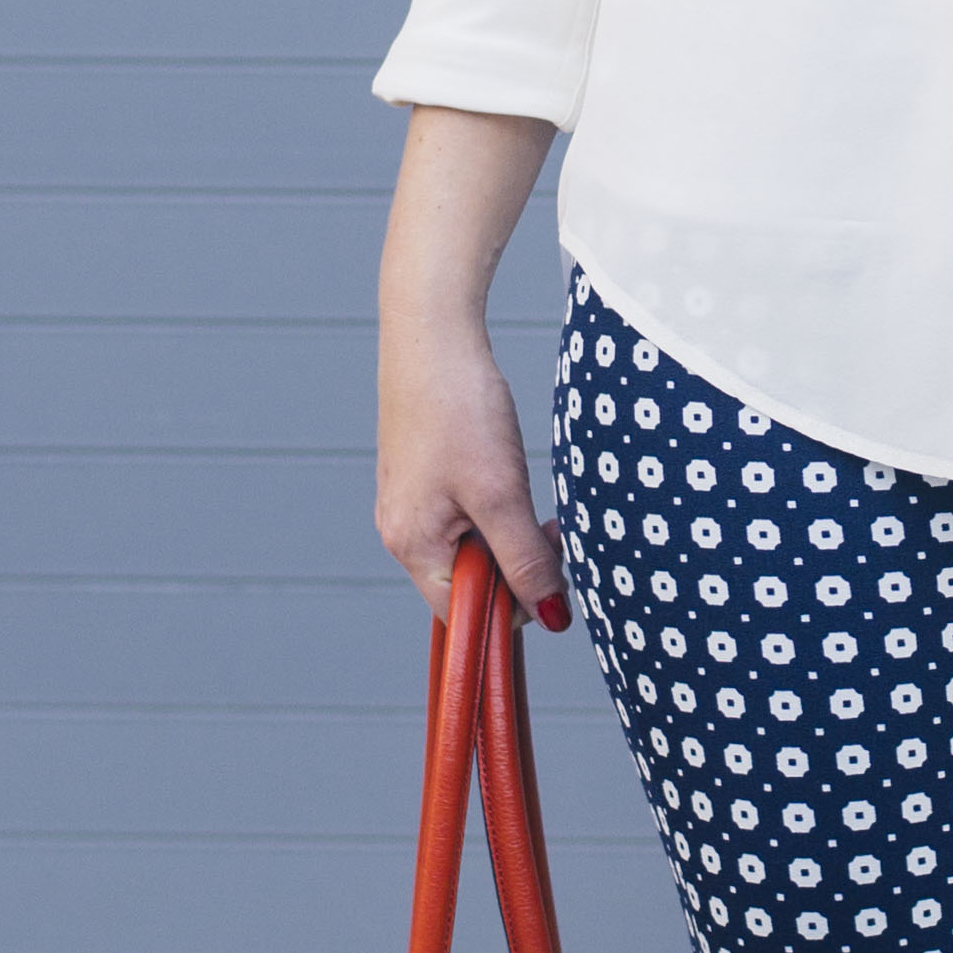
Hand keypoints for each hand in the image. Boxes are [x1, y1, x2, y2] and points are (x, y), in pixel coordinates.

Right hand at [376, 320, 564, 625]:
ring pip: (472, 549)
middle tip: (547, 527)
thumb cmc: (459, 408)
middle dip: (515, 565)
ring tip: (527, 497)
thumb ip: (525, 561)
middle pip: (467, 584)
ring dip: (509, 535)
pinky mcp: (422, 480)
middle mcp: (401, 533)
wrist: (433, 334)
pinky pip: (464, 519)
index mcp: (412, 546)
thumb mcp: (501, 494)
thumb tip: (550, 619)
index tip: (550, 570)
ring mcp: (409, 506)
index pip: (463, 615)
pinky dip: (496, 510)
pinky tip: (508, 477)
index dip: (513, 606)